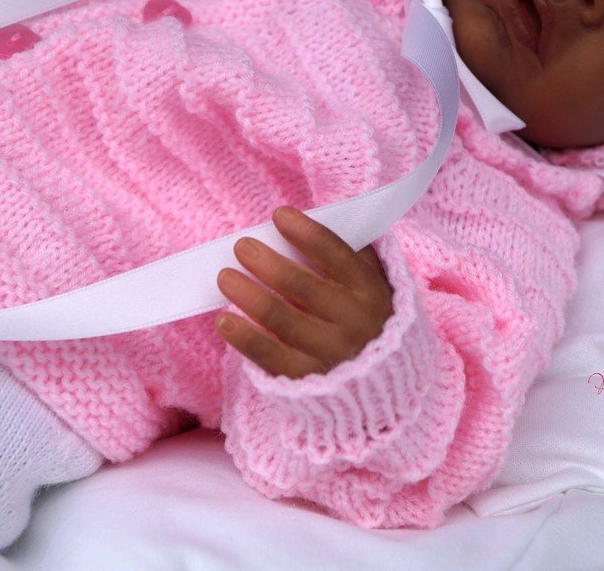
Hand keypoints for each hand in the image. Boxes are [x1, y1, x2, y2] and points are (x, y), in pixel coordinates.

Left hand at [216, 206, 394, 379]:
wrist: (380, 388)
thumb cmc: (366, 321)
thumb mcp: (374, 287)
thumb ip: (352, 255)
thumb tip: (317, 218)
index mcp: (370, 292)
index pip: (337, 255)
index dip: (307, 233)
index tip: (280, 215)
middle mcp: (353, 323)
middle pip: (303, 286)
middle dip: (268, 263)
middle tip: (242, 246)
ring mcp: (329, 353)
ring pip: (282, 318)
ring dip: (249, 294)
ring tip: (225, 276)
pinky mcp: (305, 379)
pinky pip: (269, 356)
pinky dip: (244, 337)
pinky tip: (224, 320)